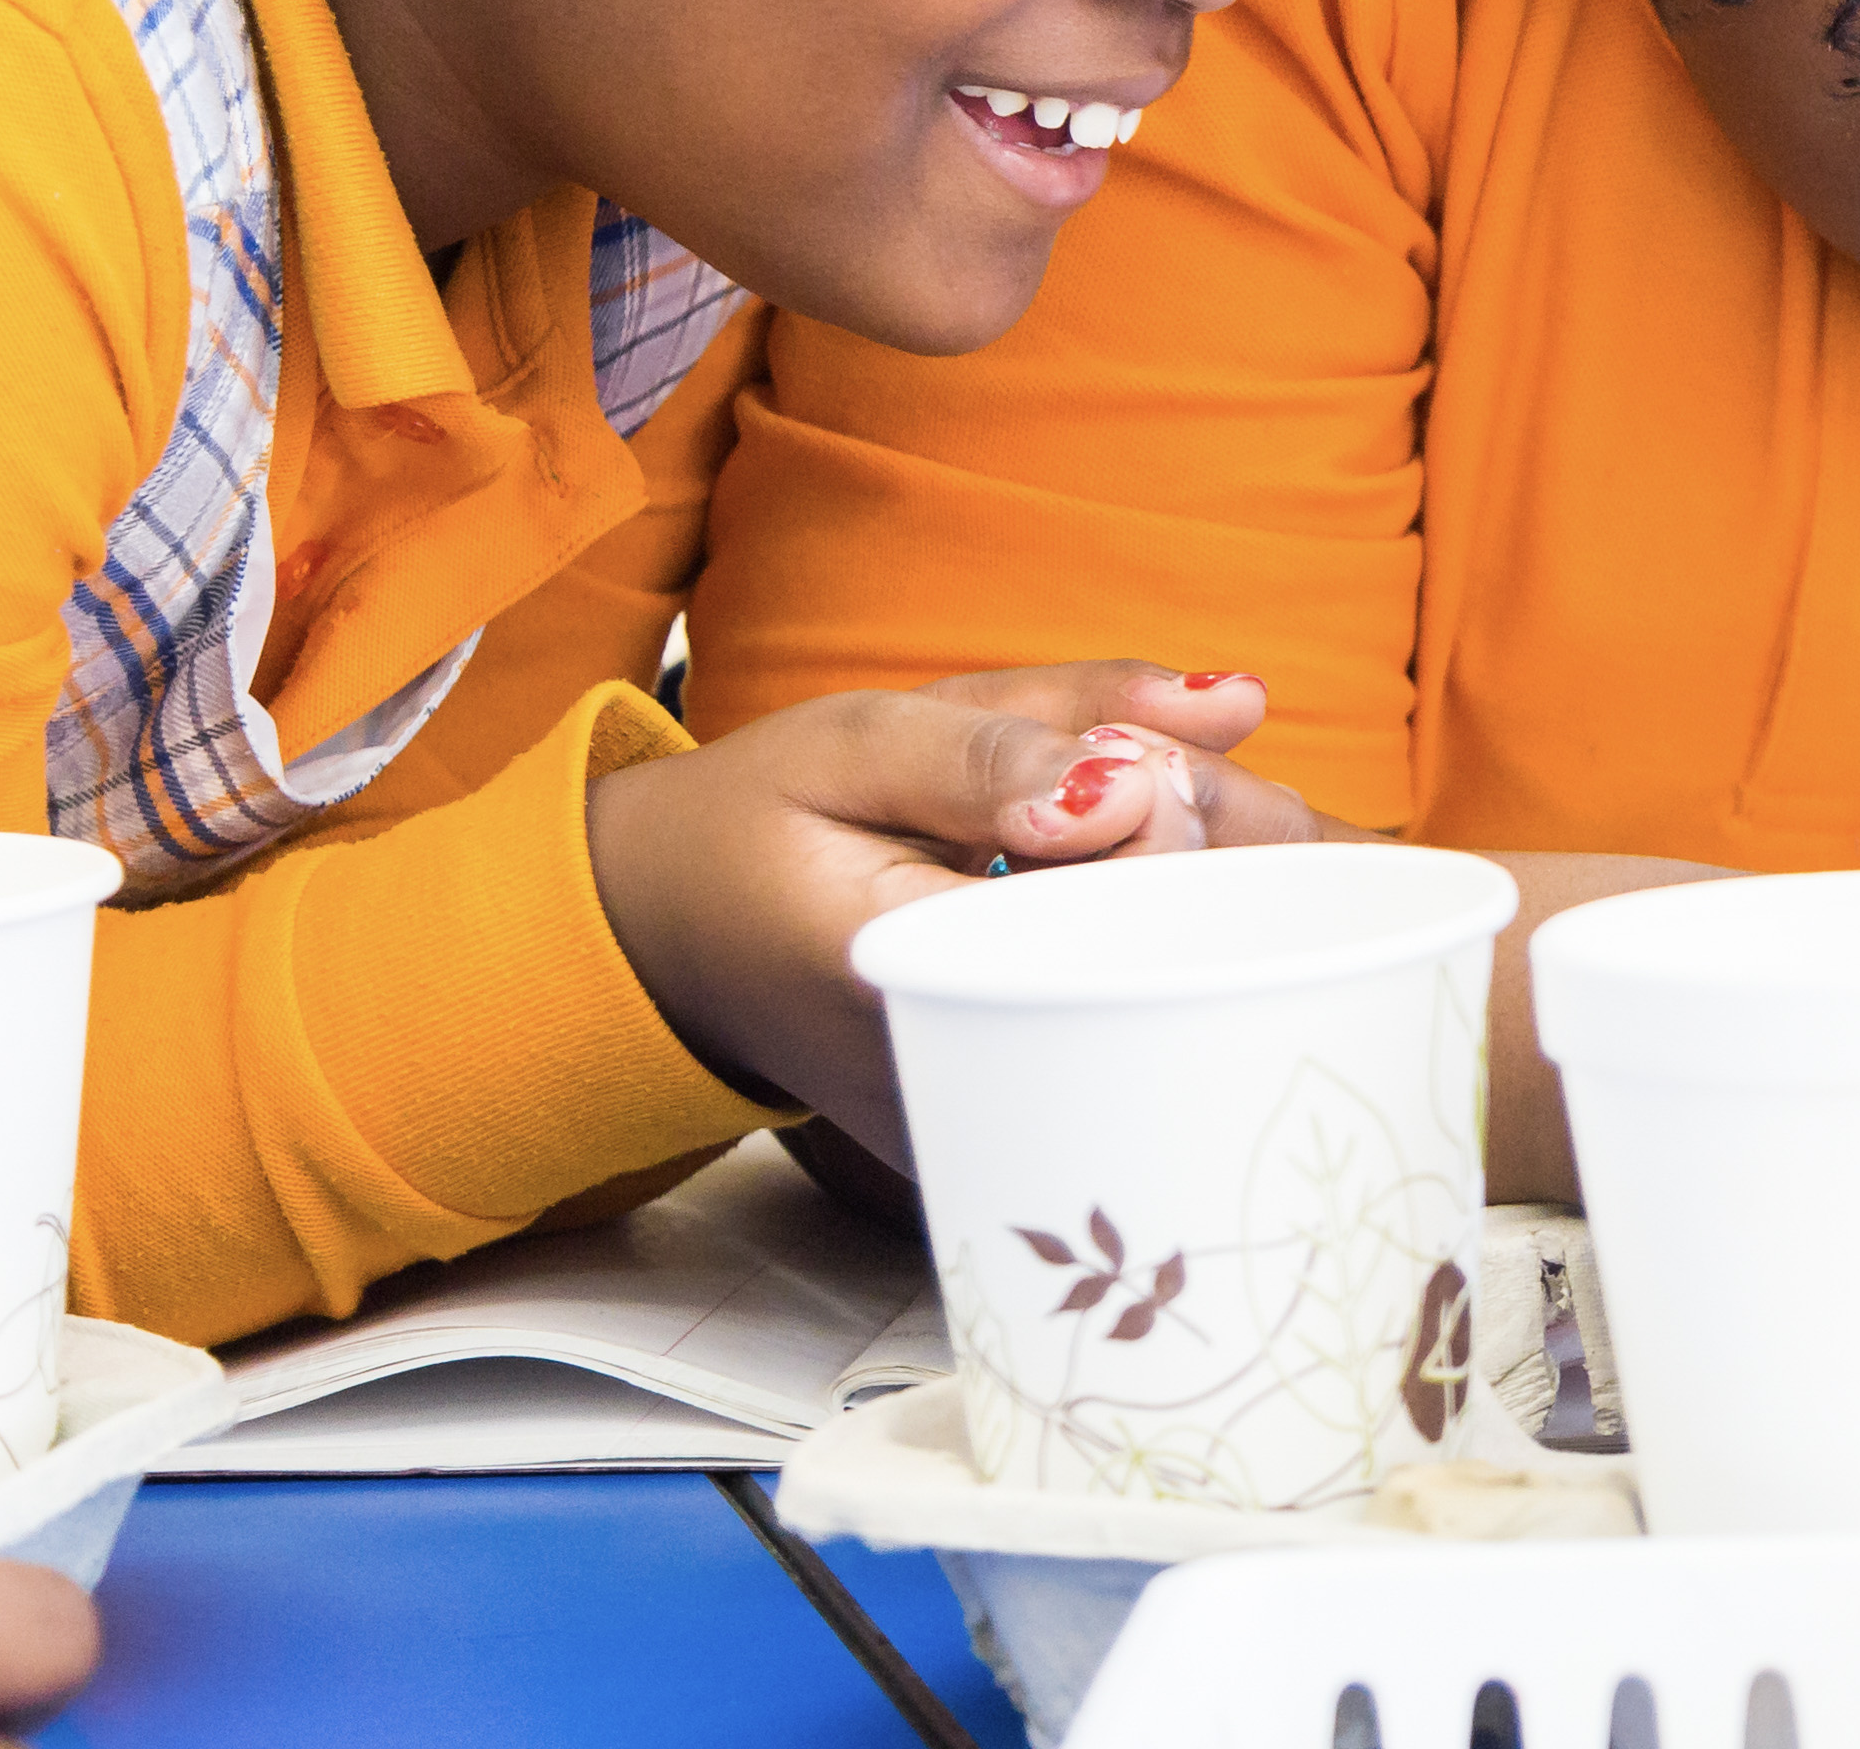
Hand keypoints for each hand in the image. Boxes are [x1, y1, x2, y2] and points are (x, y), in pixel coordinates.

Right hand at [585, 660, 1311, 1158]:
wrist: (660, 940)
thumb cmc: (753, 828)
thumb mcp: (853, 744)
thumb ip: (1000, 749)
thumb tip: (1151, 770)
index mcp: (917, 978)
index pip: (1133, 906)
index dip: (1172, 812)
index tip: (1128, 751)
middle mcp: (967, 1076)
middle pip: (1175, 957)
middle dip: (1199, 840)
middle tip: (1139, 762)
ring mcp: (993, 1114)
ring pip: (1168, 993)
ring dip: (1188, 882)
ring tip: (1091, 825)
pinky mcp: (1012, 1114)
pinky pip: (1130, 1021)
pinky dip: (1149, 935)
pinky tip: (1107, 876)